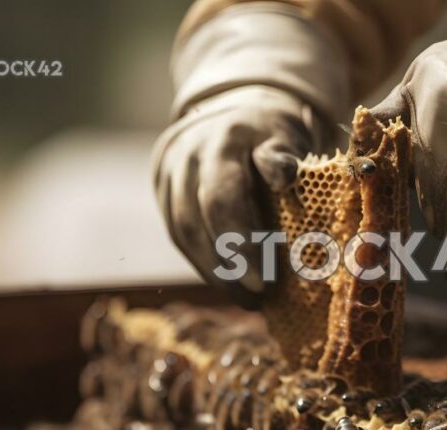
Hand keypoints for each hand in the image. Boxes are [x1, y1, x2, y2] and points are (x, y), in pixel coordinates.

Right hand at [153, 3, 349, 307]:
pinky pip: (179, 236)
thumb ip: (282, 154)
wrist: (227, 113)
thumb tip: (283, 175)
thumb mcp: (284, 133)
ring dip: (216, 272)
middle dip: (229, 265)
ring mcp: (169, 176)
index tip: (266, 279)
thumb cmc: (268, 132)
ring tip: (249, 298)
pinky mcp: (162, 194)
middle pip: (197, 221)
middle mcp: (186, 157)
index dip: (241, 240)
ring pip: (183, 234)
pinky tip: (230, 283)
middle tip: (260, 296)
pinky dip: (205, 264)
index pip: (222, 196)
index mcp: (222, 140)